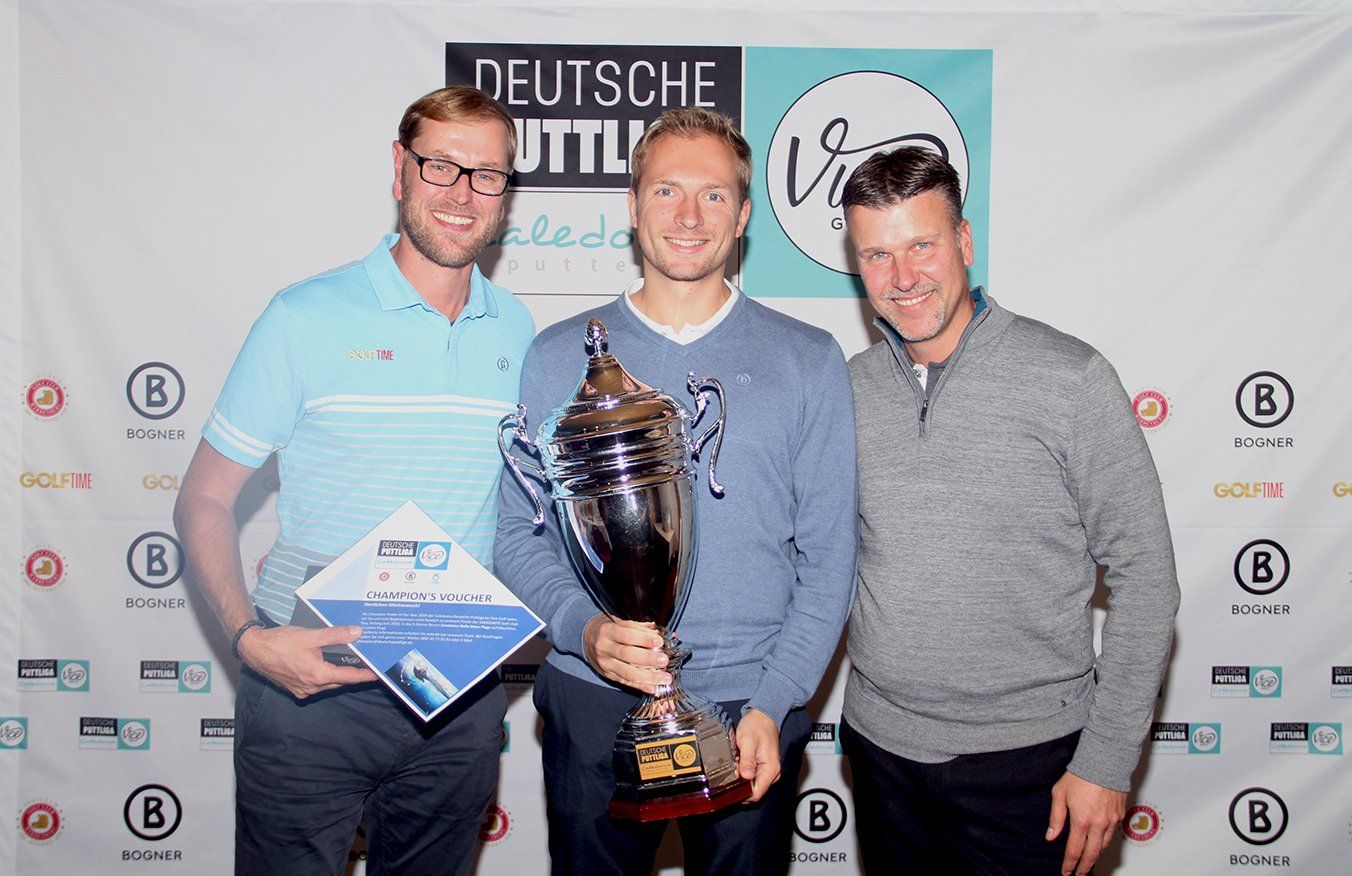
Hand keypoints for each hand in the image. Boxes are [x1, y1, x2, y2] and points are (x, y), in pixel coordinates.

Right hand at [237, 624, 377, 698]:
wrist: (254, 650)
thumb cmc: (279, 643)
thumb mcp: (311, 636)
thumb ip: (335, 635)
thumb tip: (357, 633)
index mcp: (318, 675)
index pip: (350, 678)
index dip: (366, 676)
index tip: (379, 674)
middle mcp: (311, 687)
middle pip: (340, 681)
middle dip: (353, 674)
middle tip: (367, 665)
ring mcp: (302, 689)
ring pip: (328, 684)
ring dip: (338, 675)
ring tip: (350, 664)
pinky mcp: (295, 688)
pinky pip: (316, 685)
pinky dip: (325, 677)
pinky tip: (327, 666)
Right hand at [582, 615, 670, 693]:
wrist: (586, 639)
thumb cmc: (608, 628)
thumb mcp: (619, 621)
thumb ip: (639, 626)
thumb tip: (660, 632)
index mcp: (608, 630)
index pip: (627, 634)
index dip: (644, 638)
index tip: (659, 641)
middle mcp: (605, 648)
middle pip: (627, 655)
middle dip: (648, 659)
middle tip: (664, 660)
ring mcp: (606, 664)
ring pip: (627, 673)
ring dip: (648, 677)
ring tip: (665, 678)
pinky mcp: (608, 675)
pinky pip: (626, 682)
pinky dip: (641, 687)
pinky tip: (654, 689)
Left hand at [734, 709, 781, 802]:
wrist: (763, 716)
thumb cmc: (757, 726)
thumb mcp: (748, 741)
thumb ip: (747, 760)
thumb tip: (746, 777)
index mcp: (771, 769)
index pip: (756, 794)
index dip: (741, 794)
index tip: (730, 786)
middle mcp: (772, 773)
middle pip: (753, 791)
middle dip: (739, 785)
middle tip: (731, 771)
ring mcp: (768, 772)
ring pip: (751, 785)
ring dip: (740, 779)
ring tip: (735, 763)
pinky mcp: (763, 768)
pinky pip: (752, 777)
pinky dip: (743, 773)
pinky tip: (738, 762)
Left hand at [1046, 771, 1126, 875]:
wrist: (1105, 761)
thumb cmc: (1081, 775)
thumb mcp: (1059, 793)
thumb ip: (1056, 818)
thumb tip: (1050, 836)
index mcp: (1082, 820)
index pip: (1074, 850)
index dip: (1069, 865)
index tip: (1066, 872)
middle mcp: (1099, 824)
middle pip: (1092, 855)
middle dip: (1084, 868)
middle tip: (1078, 875)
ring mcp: (1112, 821)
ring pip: (1104, 846)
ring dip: (1095, 856)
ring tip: (1087, 862)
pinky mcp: (1120, 816)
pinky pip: (1113, 834)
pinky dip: (1105, 842)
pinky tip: (1099, 843)